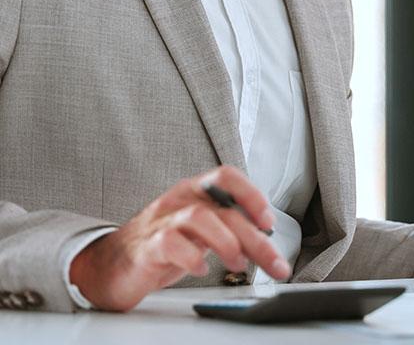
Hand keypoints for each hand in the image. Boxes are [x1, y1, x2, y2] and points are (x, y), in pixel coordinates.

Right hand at [70, 165, 290, 310]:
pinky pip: (170, 243)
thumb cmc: (160, 247)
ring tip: (239, 263)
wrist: (107, 267)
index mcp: (194, 191)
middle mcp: (179, 200)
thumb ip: (227, 229)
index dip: (251, 194)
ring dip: (227, 242)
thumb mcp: (198, 232)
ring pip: (199, 217)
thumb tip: (264, 241)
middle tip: (274, 262)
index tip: (269, 221)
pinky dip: (191, 256)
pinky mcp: (145, 246)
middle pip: (223, 209)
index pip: (226, 176)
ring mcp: (161, 221)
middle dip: (254, 237)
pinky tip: (202, 268)